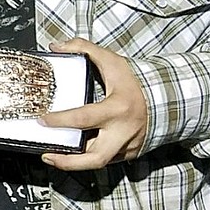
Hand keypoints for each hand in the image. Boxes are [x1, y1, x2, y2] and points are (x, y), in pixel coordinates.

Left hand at [40, 37, 147, 170]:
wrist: (167, 98)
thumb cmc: (135, 82)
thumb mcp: (112, 61)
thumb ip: (83, 49)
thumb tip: (57, 47)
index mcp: (118, 109)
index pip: (84, 119)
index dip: (61, 121)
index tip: (42, 120)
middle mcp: (124, 131)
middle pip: (95, 157)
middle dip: (68, 162)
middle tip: (46, 154)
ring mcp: (128, 145)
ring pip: (99, 163)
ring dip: (74, 163)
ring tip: (54, 156)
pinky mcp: (129, 153)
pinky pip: (106, 159)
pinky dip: (88, 158)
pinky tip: (73, 153)